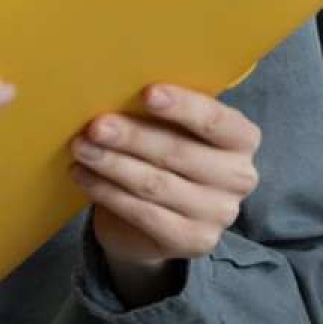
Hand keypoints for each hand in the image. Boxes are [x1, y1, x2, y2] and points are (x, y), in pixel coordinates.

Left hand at [68, 84, 261, 298]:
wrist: (158, 218)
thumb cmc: (164, 152)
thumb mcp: (172, 127)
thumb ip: (160, 109)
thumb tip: (115, 83)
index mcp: (242, 139)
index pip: (215, 120)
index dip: (182, 106)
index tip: (146, 93)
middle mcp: (239, 177)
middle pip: (178, 152)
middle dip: (132, 137)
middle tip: (95, 125)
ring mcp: (218, 214)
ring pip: (155, 184)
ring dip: (112, 164)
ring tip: (80, 148)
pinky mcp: (193, 241)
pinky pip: (142, 213)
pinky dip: (106, 192)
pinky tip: (82, 175)